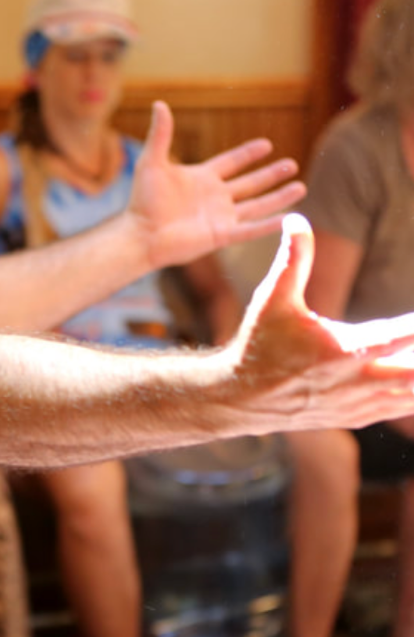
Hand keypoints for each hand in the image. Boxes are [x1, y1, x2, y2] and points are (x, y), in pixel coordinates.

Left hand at [126, 101, 304, 269]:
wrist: (140, 234)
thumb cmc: (142, 201)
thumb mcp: (152, 162)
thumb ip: (161, 135)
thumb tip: (159, 103)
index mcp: (201, 178)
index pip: (231, 162)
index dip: (248, 154)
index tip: (267, 144)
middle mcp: (214, 197)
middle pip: (250, 183)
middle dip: (271, 174)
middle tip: (292, 164)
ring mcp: (220, 217)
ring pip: (257, 205)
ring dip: (279, 197)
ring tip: (301, 187)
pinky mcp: (221, 235)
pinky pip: (252, 229)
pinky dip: (271, 224)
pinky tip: (291, 218)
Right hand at [229, 214, 413, 431]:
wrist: (240, 398)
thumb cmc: (258, 344)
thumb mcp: (271, 299)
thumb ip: (293, 260)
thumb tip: (297, 219)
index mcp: (340, 352)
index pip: (399, 338)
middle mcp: (353, 383)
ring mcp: (356, 405)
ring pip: (411, 396)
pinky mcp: (354, 417)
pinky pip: (398, 408)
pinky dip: (411, 393)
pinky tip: (410, 374)